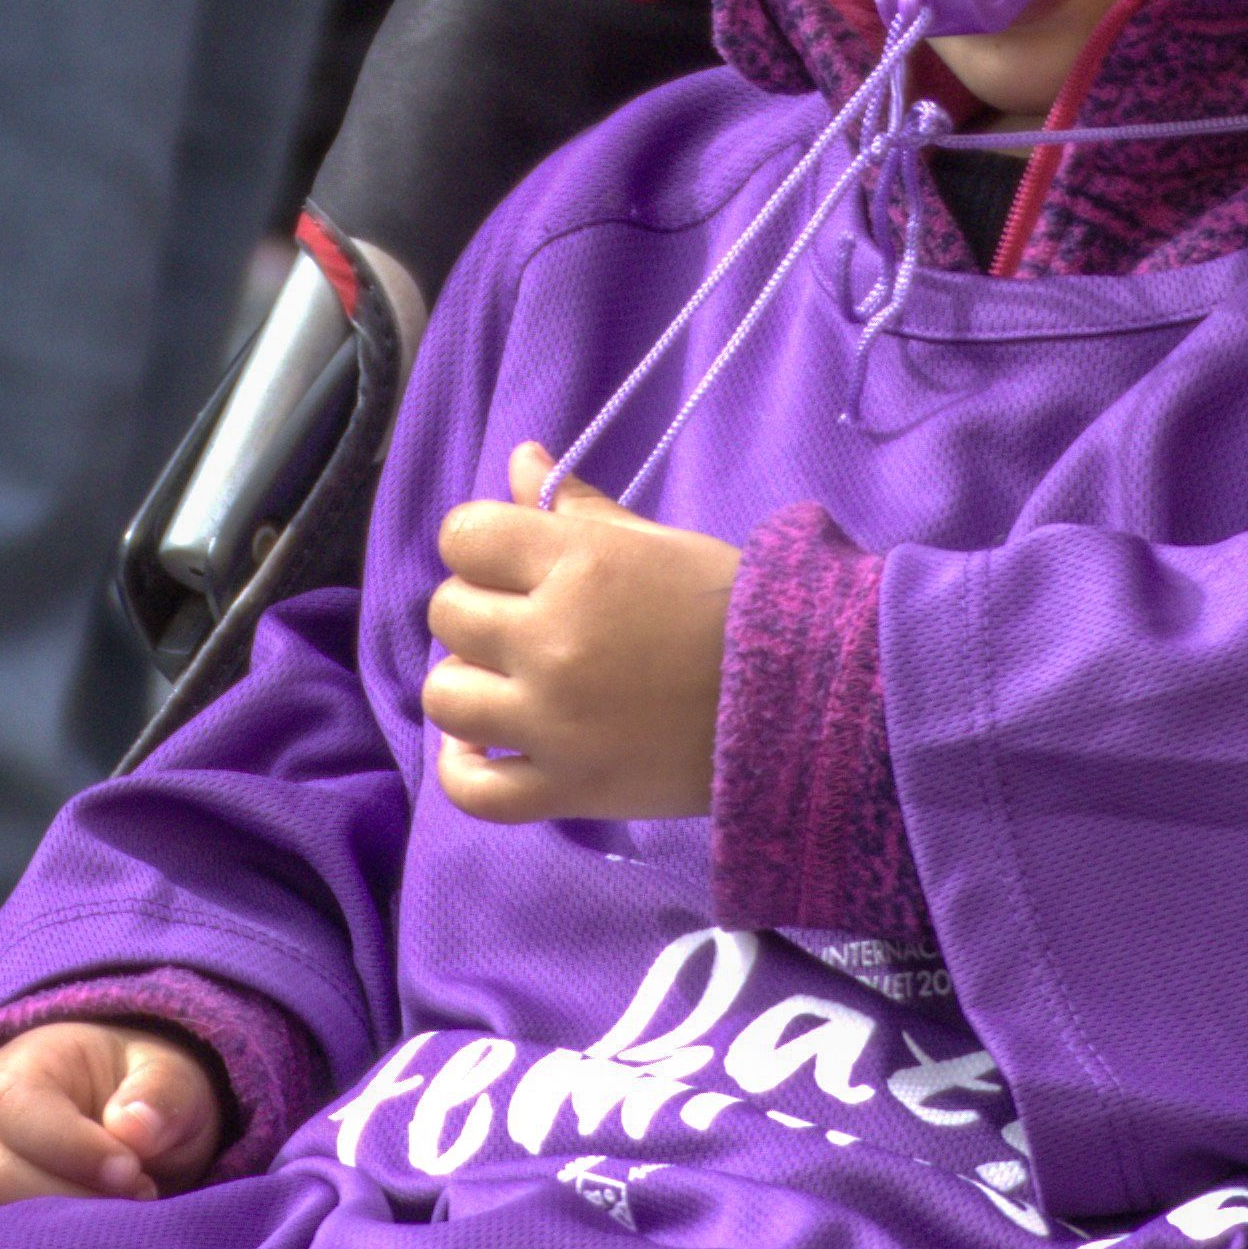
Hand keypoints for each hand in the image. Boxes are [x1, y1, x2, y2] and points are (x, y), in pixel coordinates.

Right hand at [0, 1018, 228, 1219]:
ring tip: (114, 1230)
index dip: (72, 1147)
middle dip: (74, 1201)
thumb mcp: (168, 1075)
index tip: (132, 1172)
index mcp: (13, 1072)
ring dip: (58, 1244)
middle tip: (137, 1202)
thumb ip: (161, 1093)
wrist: (114, 1126)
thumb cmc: (139, 1099)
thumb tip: (134, 1129)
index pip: (12, 1106)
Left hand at [424, 446, 736, 822]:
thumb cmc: (731, 610)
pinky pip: (472, 791)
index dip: (479, 547)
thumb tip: (519, 458)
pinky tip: (483, 747)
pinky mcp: (568, 788)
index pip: (464, 536)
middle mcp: (553, 639)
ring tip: (508, 687)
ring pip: (445, 696)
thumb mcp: (657, 544)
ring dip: (469, 687)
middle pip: (449, 614)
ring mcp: (555, 721)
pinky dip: (463, 770)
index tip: (509, 565)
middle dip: (479, 612)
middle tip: (525, 626)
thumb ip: (578, 505)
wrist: (802, 700)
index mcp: (579, 564)